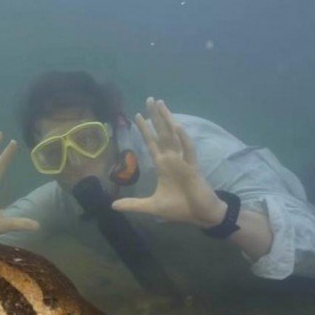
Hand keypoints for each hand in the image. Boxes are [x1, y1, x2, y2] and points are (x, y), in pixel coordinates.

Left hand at [111, 98, 225, 227]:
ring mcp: (183, 161)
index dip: (145, 130)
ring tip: (161, 104)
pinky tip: (177, 126)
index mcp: (163, 166)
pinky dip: (183, 138)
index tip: (137, 115)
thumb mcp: (152, 206)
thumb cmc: (180, 208)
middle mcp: (172, 159)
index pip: (152, 143)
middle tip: (150, 99)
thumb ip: (133, 204)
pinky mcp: (193, 167)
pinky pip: (188, 150)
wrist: (201, 216)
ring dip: (168, 120)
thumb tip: (113, 206)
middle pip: (162, 133)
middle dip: (156, 117)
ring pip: (174, 136)